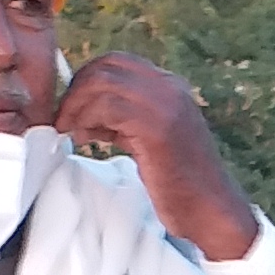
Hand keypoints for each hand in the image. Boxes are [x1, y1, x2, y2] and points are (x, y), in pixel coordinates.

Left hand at [56, 51, 261, 260]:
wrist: (212, 211)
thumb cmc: (179, 185)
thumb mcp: (149, 141)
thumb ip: (124, 120)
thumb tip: (83, 111)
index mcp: (171, 87)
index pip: (117, 62)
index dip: (85, 80)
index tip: (72, 109)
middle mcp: (170, 88)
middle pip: (106, 66)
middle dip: (75, 90)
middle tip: (63, 120)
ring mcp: (166, 104)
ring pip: (103, 82)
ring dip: (76, 105)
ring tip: (68, 131)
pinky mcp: (156, 127)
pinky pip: (107, 106)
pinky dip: (85, 119)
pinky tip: (81, 138)